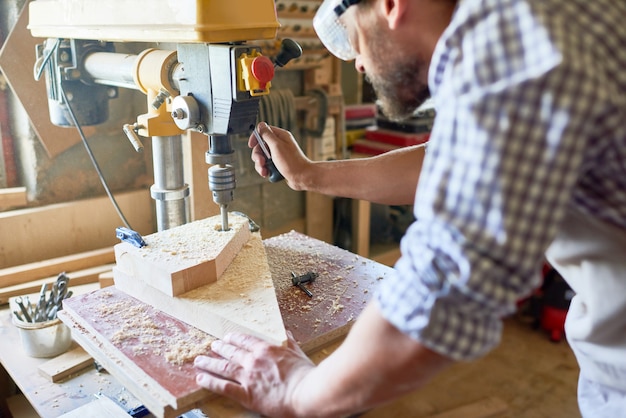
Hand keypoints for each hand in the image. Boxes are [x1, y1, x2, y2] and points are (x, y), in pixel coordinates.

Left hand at [194, 331, 314, 416]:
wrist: (306, 392)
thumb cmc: (305, 374)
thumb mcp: (298, 352)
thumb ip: (289, 342)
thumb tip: (287, 332)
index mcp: (267, 349)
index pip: (246, 340)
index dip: (235, 339)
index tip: (228, 337)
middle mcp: (254, 361)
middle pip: (232, 352)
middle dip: (220, 348)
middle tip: (212, 346)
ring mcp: (248, 377)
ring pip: (224, 367)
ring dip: (210, 363)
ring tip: (200, 361)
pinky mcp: (246, 394)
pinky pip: (224, 387)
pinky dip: (210, 382)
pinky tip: (201, 379)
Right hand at [249, 122, 311, 189]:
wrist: (302, 177)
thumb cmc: (292, 162)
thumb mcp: (277, 146)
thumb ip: (267, 135)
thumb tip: (261, 125)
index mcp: (280, 136)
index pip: (263, 131)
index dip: (256, 138)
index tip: (251, 145)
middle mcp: (279, 144)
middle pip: (260, 146)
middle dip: (258, 155)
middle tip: (261, 162)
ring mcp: (278, 154)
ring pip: (262, 157)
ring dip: (260, 165)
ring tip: (264, 171)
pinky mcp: (278, 164)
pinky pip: (266, 165)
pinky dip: (265, 169)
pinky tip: (267, 174)